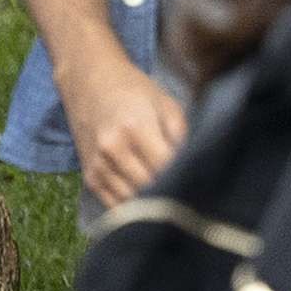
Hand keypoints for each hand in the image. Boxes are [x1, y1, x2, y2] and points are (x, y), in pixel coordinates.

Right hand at [61, 54, 187, 214]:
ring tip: (171, 198)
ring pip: (130, 199)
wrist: (89, 83)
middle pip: (147, 186)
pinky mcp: (89, 176)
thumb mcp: (166, 104)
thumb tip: (193, 162)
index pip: (165, 166)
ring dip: (151, 202)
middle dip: (170, 191)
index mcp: (136, 129)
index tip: (200, 180)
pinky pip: (111, 203)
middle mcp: (112, 150)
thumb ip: (180, 134)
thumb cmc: (134, 91)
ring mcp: (97, 165)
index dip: (185, 175)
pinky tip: (147, 201)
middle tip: (190, 193)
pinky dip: (131, 207)